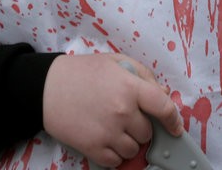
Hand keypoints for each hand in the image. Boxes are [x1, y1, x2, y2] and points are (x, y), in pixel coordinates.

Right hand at [42, 53, 182, 167]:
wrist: (46, 87)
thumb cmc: (82, 72)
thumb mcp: (116, 62)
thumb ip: (143, 76)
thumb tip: (162, 94)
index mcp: (130, 87)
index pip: (164, 108)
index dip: (174, 120)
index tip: (175, 127)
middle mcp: (122, 112)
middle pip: (147, 132)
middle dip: (140, 126)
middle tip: (126, 117)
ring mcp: (107, 131)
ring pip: (133, 149)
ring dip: (128, 142)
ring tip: (114, 128)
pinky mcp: (92, 147)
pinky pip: (115, 162)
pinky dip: (114, 155)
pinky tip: (106, 140)